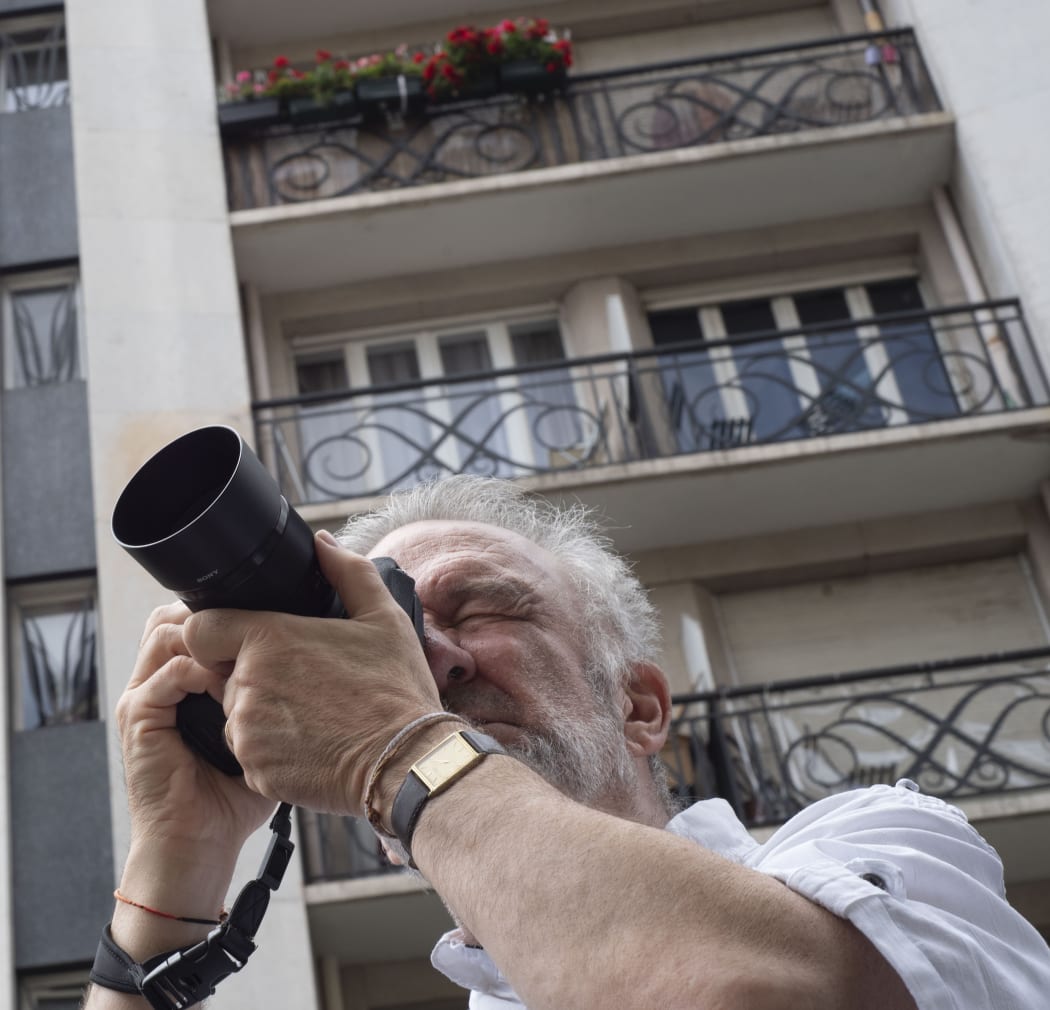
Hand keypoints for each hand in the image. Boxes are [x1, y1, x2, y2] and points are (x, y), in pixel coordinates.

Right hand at [117, 603, 275, 858]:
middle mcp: (157, 681)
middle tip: (260, 632)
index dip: (228, 613)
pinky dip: (205, 673)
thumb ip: (275, 696)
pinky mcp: (139, 718)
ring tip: (247, 660)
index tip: (270, 619)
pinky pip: (170, 673)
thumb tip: (320, 665)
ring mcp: (144, 697)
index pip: (194, 621)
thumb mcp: (262, 732)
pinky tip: (232, 689)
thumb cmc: (233, 795)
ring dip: (212, 640)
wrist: (198, 844)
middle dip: (217, 616)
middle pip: (175, 616)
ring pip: (168, 633)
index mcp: (181, 681)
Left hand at [181, 533, 440, 814]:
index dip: (216, 633)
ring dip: (263, 713)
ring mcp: (248, 732)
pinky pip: (250, 753)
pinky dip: (274, 749)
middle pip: (225, 673)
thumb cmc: (396, 688)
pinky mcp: (255, 770)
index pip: (200, 629)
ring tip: (314, 716)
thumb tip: (322, 544)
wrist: (406, 762)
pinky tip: (313, 743)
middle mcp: (247, 684)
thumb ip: (348, 572)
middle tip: (305, 683)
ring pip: (236, 715)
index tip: (243, 642)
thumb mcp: (384, 617)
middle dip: (254, 676)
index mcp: (269, 639)